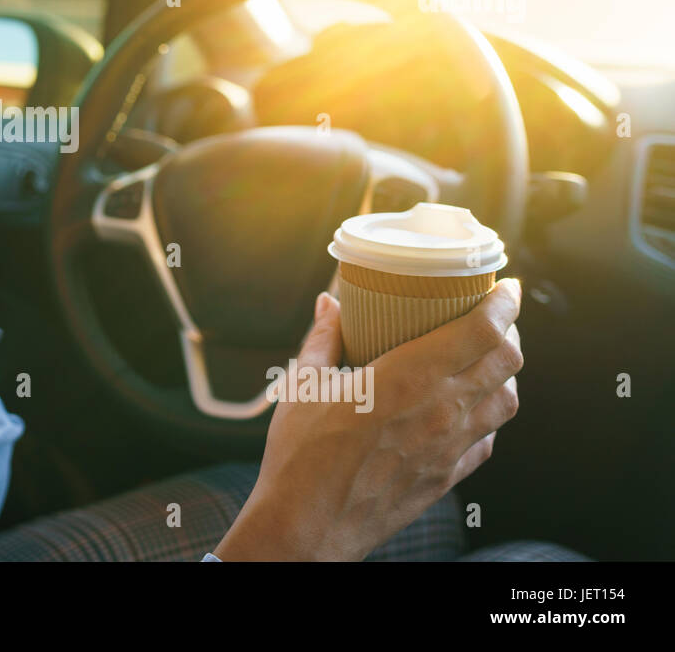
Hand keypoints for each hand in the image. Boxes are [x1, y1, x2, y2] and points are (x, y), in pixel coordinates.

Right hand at [215, 278, 522, 560]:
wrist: (307, 526)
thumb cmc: (301, 456)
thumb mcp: (303, 385)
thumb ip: (322, 338)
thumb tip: (329, 304)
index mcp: (410, 378)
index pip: (484, 330)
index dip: (504, 302)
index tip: (506, 285)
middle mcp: (443, 411)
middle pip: (507, 360)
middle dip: (509, 329)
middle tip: (495, 314)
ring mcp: (450, 447)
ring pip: (507, 400)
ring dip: (506, 372)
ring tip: (487, 356)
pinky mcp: (447, 476)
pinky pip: (488, 439)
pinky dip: (489, 415)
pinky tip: (469, 407)